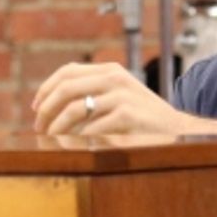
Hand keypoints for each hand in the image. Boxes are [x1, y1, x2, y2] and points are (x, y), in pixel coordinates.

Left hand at [32, 61, 195, 136]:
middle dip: (47, 108)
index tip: (36, 107)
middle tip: (39, 127)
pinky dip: (78, 138)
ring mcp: (121, 95)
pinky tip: (74, 145)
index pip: (68, 71)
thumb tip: (51, 104)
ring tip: (51, 138)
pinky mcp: (127, 115)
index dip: (47, 88)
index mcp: (110, 70)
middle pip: (66, 88)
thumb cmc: (144, 118)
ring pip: (74, 108)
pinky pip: (92, 127)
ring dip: (57, 126)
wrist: (179, 131)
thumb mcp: (120, 95)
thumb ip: (93, 92)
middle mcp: (114, 78)